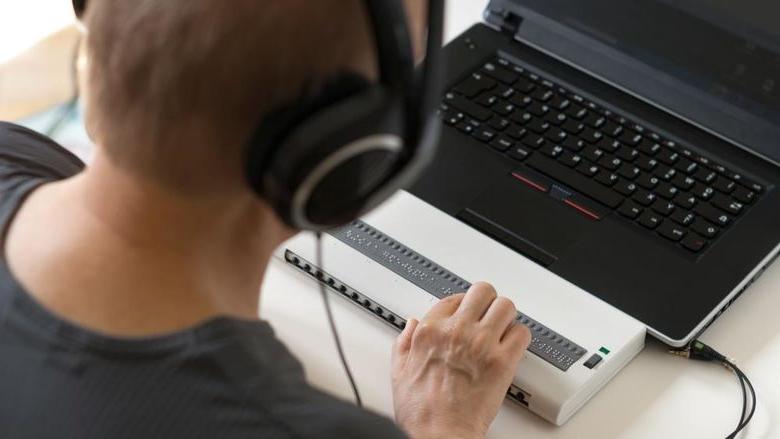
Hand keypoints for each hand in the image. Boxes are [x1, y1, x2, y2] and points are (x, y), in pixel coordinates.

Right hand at [391, 282, 531, 438]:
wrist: (440, 434)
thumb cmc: (421, 411)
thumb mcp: (399, 371)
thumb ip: (404, 342)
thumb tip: (411, 325)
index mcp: (430, 330)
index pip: (453, 298)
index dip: (462, 305)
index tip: (467, 313)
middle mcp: (456, 331)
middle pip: (482, 292)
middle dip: (487, 302)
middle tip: (488, 314)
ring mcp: (481, 344)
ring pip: (505, 306)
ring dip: (505, 317)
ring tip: (501, 329)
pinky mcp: (502, 361)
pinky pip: (521, 333)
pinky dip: (519, 338)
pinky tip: (510, 347)